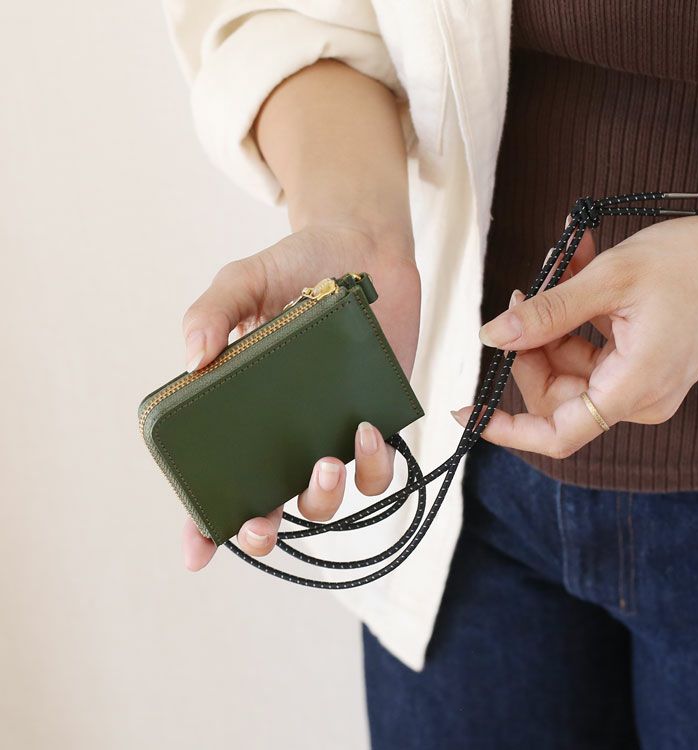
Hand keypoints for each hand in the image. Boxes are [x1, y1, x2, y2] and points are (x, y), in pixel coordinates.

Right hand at [181, 224, 419, 569]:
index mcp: (244, 412)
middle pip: (270, 505)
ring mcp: (331, 431)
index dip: (203, 523)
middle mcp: (286, 432)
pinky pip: (379, 466)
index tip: (195, 554)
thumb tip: (193, 360)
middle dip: (262, 531)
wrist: (360, 249)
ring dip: (323, 497)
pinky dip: (374, 462)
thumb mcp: (242, 282)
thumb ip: (211, 312)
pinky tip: (367, 430)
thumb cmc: (295, 268)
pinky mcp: (377, 421)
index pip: (217, 478)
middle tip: (261, 522)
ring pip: (326, 497)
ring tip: (325, 460)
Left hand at [453, 209, 697, 458]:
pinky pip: (591, 350)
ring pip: (568, 366)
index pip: (557, 435)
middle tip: (526, 292)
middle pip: (554, 392)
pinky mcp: (642, 363)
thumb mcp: (611, 280)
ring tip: (558, 267)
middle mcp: (636, 397)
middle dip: (530, 344)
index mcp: (632, 389)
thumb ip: (547, 313)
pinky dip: (574, 316)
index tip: (469, 412)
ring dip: (551, 320)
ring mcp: (640, 382)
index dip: (507, 430)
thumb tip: (494, 336)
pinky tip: (576, 271)